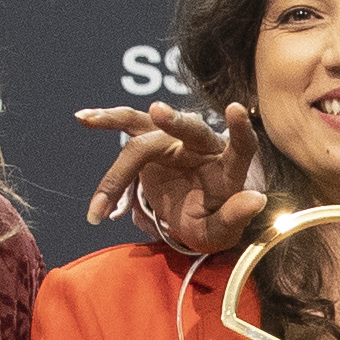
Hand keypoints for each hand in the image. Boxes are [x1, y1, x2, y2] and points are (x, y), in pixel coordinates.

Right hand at [78, 98, 258, 248]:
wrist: (193, 218)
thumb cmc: (212, 222)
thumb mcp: (223, 231)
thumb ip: (236, 217)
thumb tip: (256, 199)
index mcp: (228, 166)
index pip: (242, 145)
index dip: (240, 129)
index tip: (235, 109)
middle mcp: (204, 145)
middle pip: (192, 129)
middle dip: (176, 121)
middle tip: (158, 112)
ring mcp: (175, 140)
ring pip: (150, 125)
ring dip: (123, 121)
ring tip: (93, 120)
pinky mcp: (151, 141)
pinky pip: (128, 128)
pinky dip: (106, 122)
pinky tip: (83, 118)